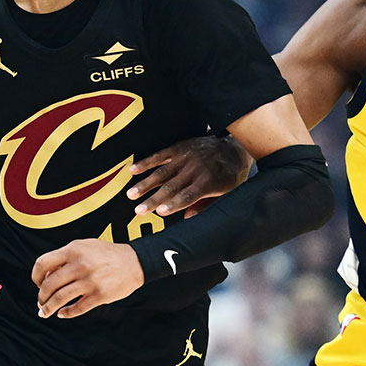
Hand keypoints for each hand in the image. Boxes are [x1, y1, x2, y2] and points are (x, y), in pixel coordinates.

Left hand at [32, 239, 143, 318]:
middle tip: (41, 302)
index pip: (42, 264)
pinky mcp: (100, 295)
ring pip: (60, 299)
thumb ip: (65, 257)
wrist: (134, 262)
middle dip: (41, 297)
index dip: (35, 276)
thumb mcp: (84, 246)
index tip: (37, 284)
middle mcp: (80, 265)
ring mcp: (90, 281)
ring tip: (45, 312)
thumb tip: (45, 276)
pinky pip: (77, 308)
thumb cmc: (107, 254)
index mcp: (73, 250)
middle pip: (49, 285)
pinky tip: (63, 313)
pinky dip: (66, 313)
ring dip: (48, 308)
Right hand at [127, 136, 250, 217]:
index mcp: (208, 182)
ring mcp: (186, 157)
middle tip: (138, 211)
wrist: (234, 147)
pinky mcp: (179, 148)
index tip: (160, 212)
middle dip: (153, 199)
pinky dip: (146, 162)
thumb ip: (207, 206)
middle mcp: (195, 169)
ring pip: (162, 172)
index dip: (174, 204)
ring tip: (131, 194)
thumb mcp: (227, 193)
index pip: (188, 195)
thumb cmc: (230, 175)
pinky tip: (133, 170)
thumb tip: (188, 218)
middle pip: (171, 187)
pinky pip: (160, 155)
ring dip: (145, 184)